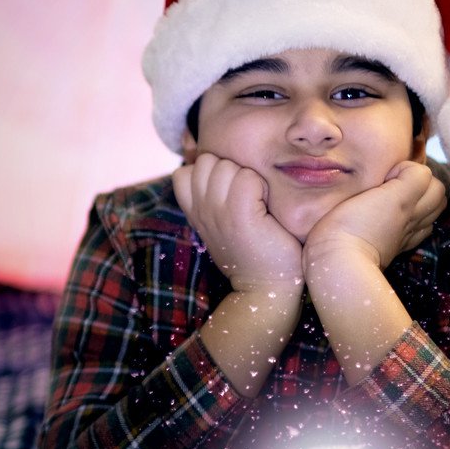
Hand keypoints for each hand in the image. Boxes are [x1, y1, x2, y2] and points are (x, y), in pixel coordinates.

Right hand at [172, 153, 302, 294]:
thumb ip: (213, 196)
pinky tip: (264, 206)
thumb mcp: (220, 223)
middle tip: (244, 196)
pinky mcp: (240, 215)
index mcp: (194, 212)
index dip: (207, 173)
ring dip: (246, 177)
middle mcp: (201, 211)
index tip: (225, 192)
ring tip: (255, 201)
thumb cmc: (252, 250)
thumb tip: (214, 168)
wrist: (265, 287)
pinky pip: (247, 177)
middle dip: (228, 169)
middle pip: (207, 161)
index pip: (184, 171)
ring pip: (226, 166)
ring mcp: (218, 213)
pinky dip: (260, 185)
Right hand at [305, 160, 446, 270]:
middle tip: (397, 182)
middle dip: (422, 182)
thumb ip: (404, 178)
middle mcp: (412, 217)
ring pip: (431, 213)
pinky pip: (418, 232)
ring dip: (422, 201)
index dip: (405, 168)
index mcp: (406, 200)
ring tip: (400, 198)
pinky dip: (416, 223)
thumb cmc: (349, 225)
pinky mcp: (396, 249)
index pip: (424, 173)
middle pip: (437, 192)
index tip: (384, 175)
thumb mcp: (377, 192)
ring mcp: (405, 235)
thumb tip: (406, 173)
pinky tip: (398, 220)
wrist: (339, 264)